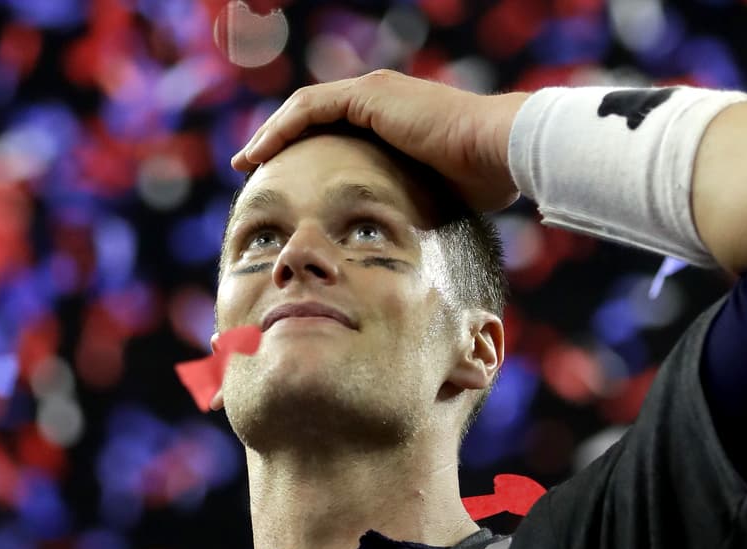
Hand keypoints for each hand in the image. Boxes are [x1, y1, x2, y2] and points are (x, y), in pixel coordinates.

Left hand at [229, 69, 528, 212]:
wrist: (501, 154)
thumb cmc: (483, 185)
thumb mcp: (437, 204)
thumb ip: (416, 214)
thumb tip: (408, 255)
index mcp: (396, 124)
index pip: (338, 133)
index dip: (306, 155)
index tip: (285, 184)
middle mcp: (382, 102)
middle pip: (315, 118)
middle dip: (280, 143)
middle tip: (251, 170)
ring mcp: (375, 94)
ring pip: (305, 110)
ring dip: (271, 135)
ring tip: (246, 162)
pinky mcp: (369, 96)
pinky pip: (310, 109)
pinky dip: (282, 128)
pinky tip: (260, 153)